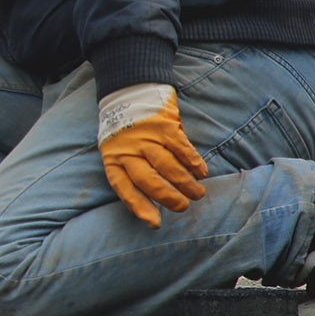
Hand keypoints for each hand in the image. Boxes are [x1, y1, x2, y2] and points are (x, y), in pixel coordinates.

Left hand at [98, 83, 208, 228]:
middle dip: (169, 198)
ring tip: (197, 193)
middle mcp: (128, 149)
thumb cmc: (126, 132)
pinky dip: (193, 163)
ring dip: (186, 183)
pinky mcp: (164, 125)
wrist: (129, 92)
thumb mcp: (119, 151)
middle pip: (149, 181)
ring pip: (169, 167)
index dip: (140, 207)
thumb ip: (132, 173)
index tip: (155, 223)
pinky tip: (201, 173)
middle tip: (184, 207)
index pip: (125, 188)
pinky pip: (182, 149)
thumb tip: (153, 207)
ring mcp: (146, 137)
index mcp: (113, 159)